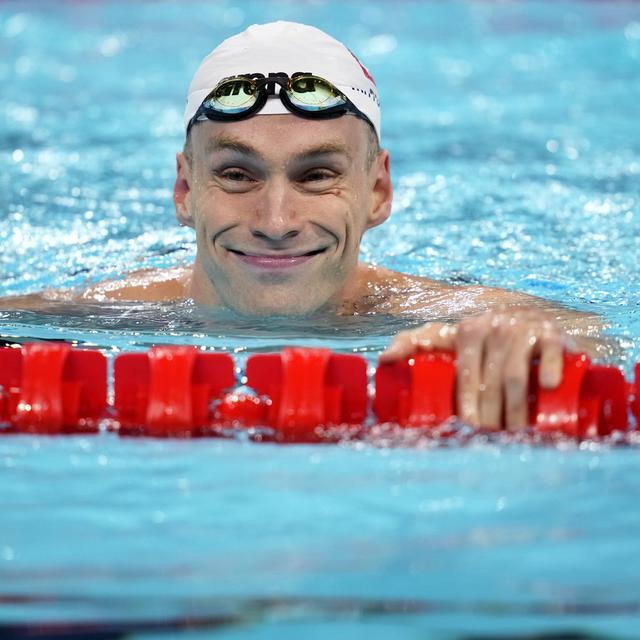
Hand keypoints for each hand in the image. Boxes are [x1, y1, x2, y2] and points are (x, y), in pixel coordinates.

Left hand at [380, 310, 570, 429]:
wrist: (523, 325)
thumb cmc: (477, 339)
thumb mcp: (444, 338)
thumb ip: (411, 343)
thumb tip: (383, 361)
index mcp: (467, 330)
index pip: (466, 372)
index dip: (468, 402)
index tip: (469, 427)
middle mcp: (496, 326)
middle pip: (492, 379)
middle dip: (492, 413)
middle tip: (492, 438)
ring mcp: (526, 328)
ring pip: (517, 374)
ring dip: (517, 408)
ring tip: (515, 434)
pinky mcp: (553, 334)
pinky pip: (551, 352)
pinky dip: (550, 369)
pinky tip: (548, 388)